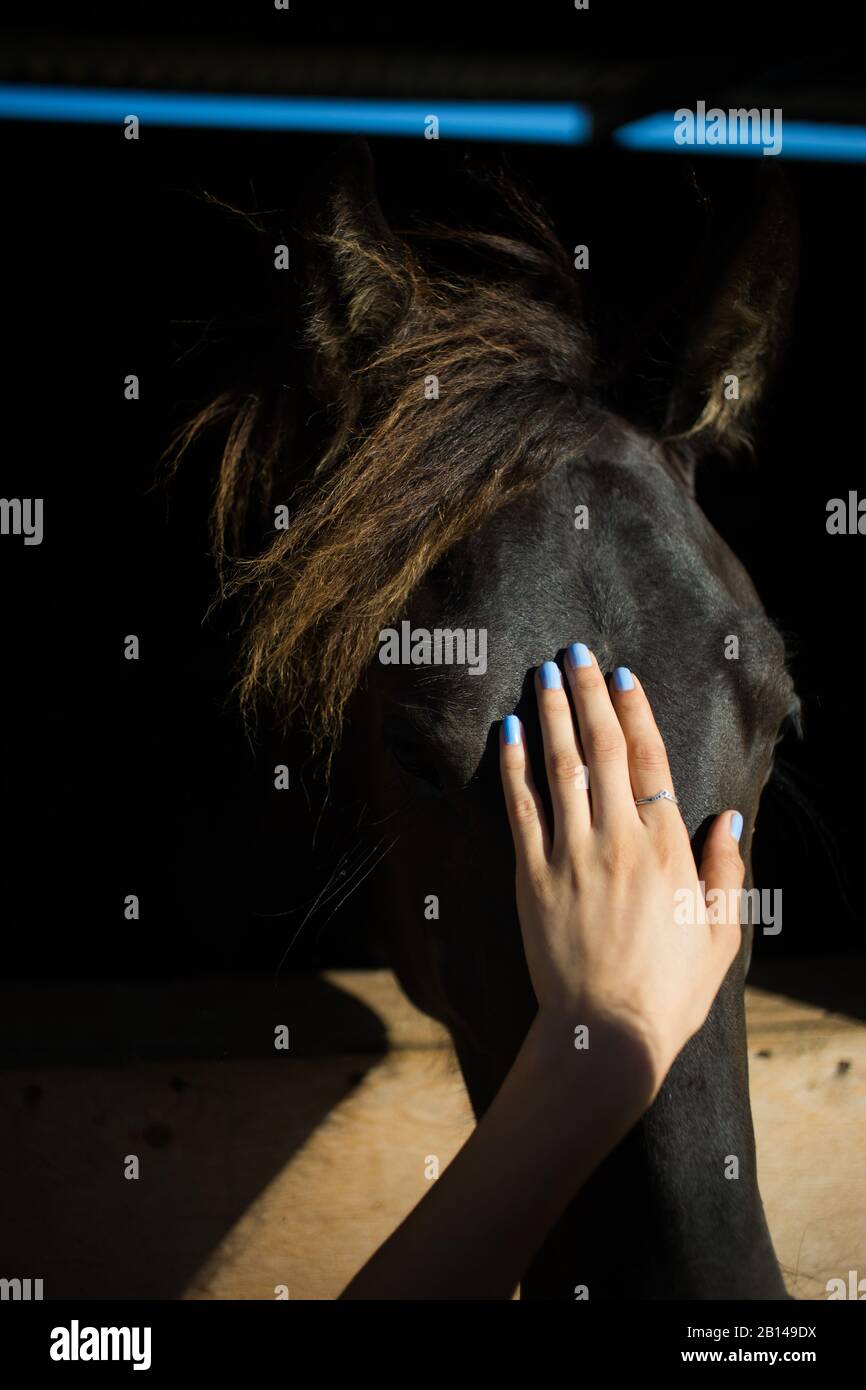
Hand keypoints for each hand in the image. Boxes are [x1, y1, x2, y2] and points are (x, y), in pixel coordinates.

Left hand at [499, 648, 743, 1094]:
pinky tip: (509, 731)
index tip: (623, 677)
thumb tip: (726, 819)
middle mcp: (618, 840)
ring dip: (552, 714)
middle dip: (589, 695)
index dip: (635, 713)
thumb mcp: (720, 934)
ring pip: (560, 767)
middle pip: (601, 749)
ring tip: (544, 673)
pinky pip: (521, 809)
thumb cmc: (671, 990)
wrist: (607, 1034)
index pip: (650, 762)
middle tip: (577, 653)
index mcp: (667, 849)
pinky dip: (514, 766)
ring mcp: (571, 856)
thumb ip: (724, 872)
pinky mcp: (532, 878)